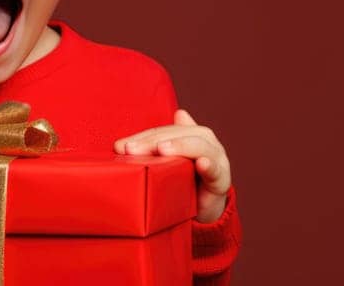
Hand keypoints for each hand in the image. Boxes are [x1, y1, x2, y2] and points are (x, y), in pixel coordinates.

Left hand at [114, 109, 232, 222]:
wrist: (204, 212)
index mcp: (188, 134)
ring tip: (162, 149)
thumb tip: (121, 144)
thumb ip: (148, 155)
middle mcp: (204, 141)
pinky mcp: (221, 178)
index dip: (143, 137)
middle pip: (178, 134)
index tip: (121, 146)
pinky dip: (209, 165)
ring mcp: (215, 158)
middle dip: (154, 141)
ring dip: (180, 146)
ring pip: (199, 145)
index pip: (162, 131)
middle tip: (131, 149)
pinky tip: (201, 164)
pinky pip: (216, 170)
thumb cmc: (180, 186)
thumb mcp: (163, 168)